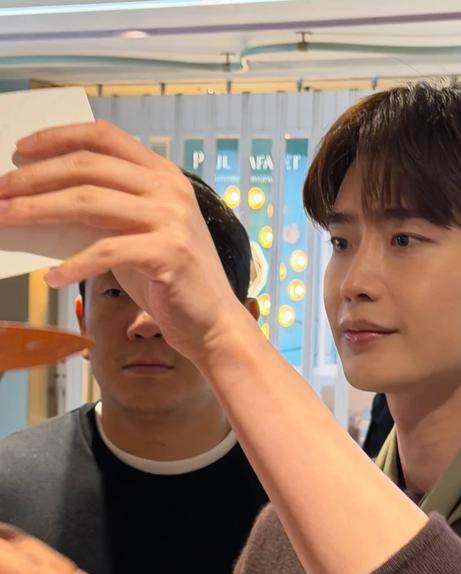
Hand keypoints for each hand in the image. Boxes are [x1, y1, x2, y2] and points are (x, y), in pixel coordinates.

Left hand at [0, 121, 244, 361]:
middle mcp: (169, 189)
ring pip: (88, 202)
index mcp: (163, 175)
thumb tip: (42, 203)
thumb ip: (104, 214)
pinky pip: (106, 251)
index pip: (104, 137)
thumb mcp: (136, 235)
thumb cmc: (169, 280)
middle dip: (34, 177)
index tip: (22, 147)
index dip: (59, 136)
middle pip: (87, 167)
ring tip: (6, 219)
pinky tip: (52, 277)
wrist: (212, 322)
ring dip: (38, 211)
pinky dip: (73, 265)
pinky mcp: (168, 253)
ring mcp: (171, 219)